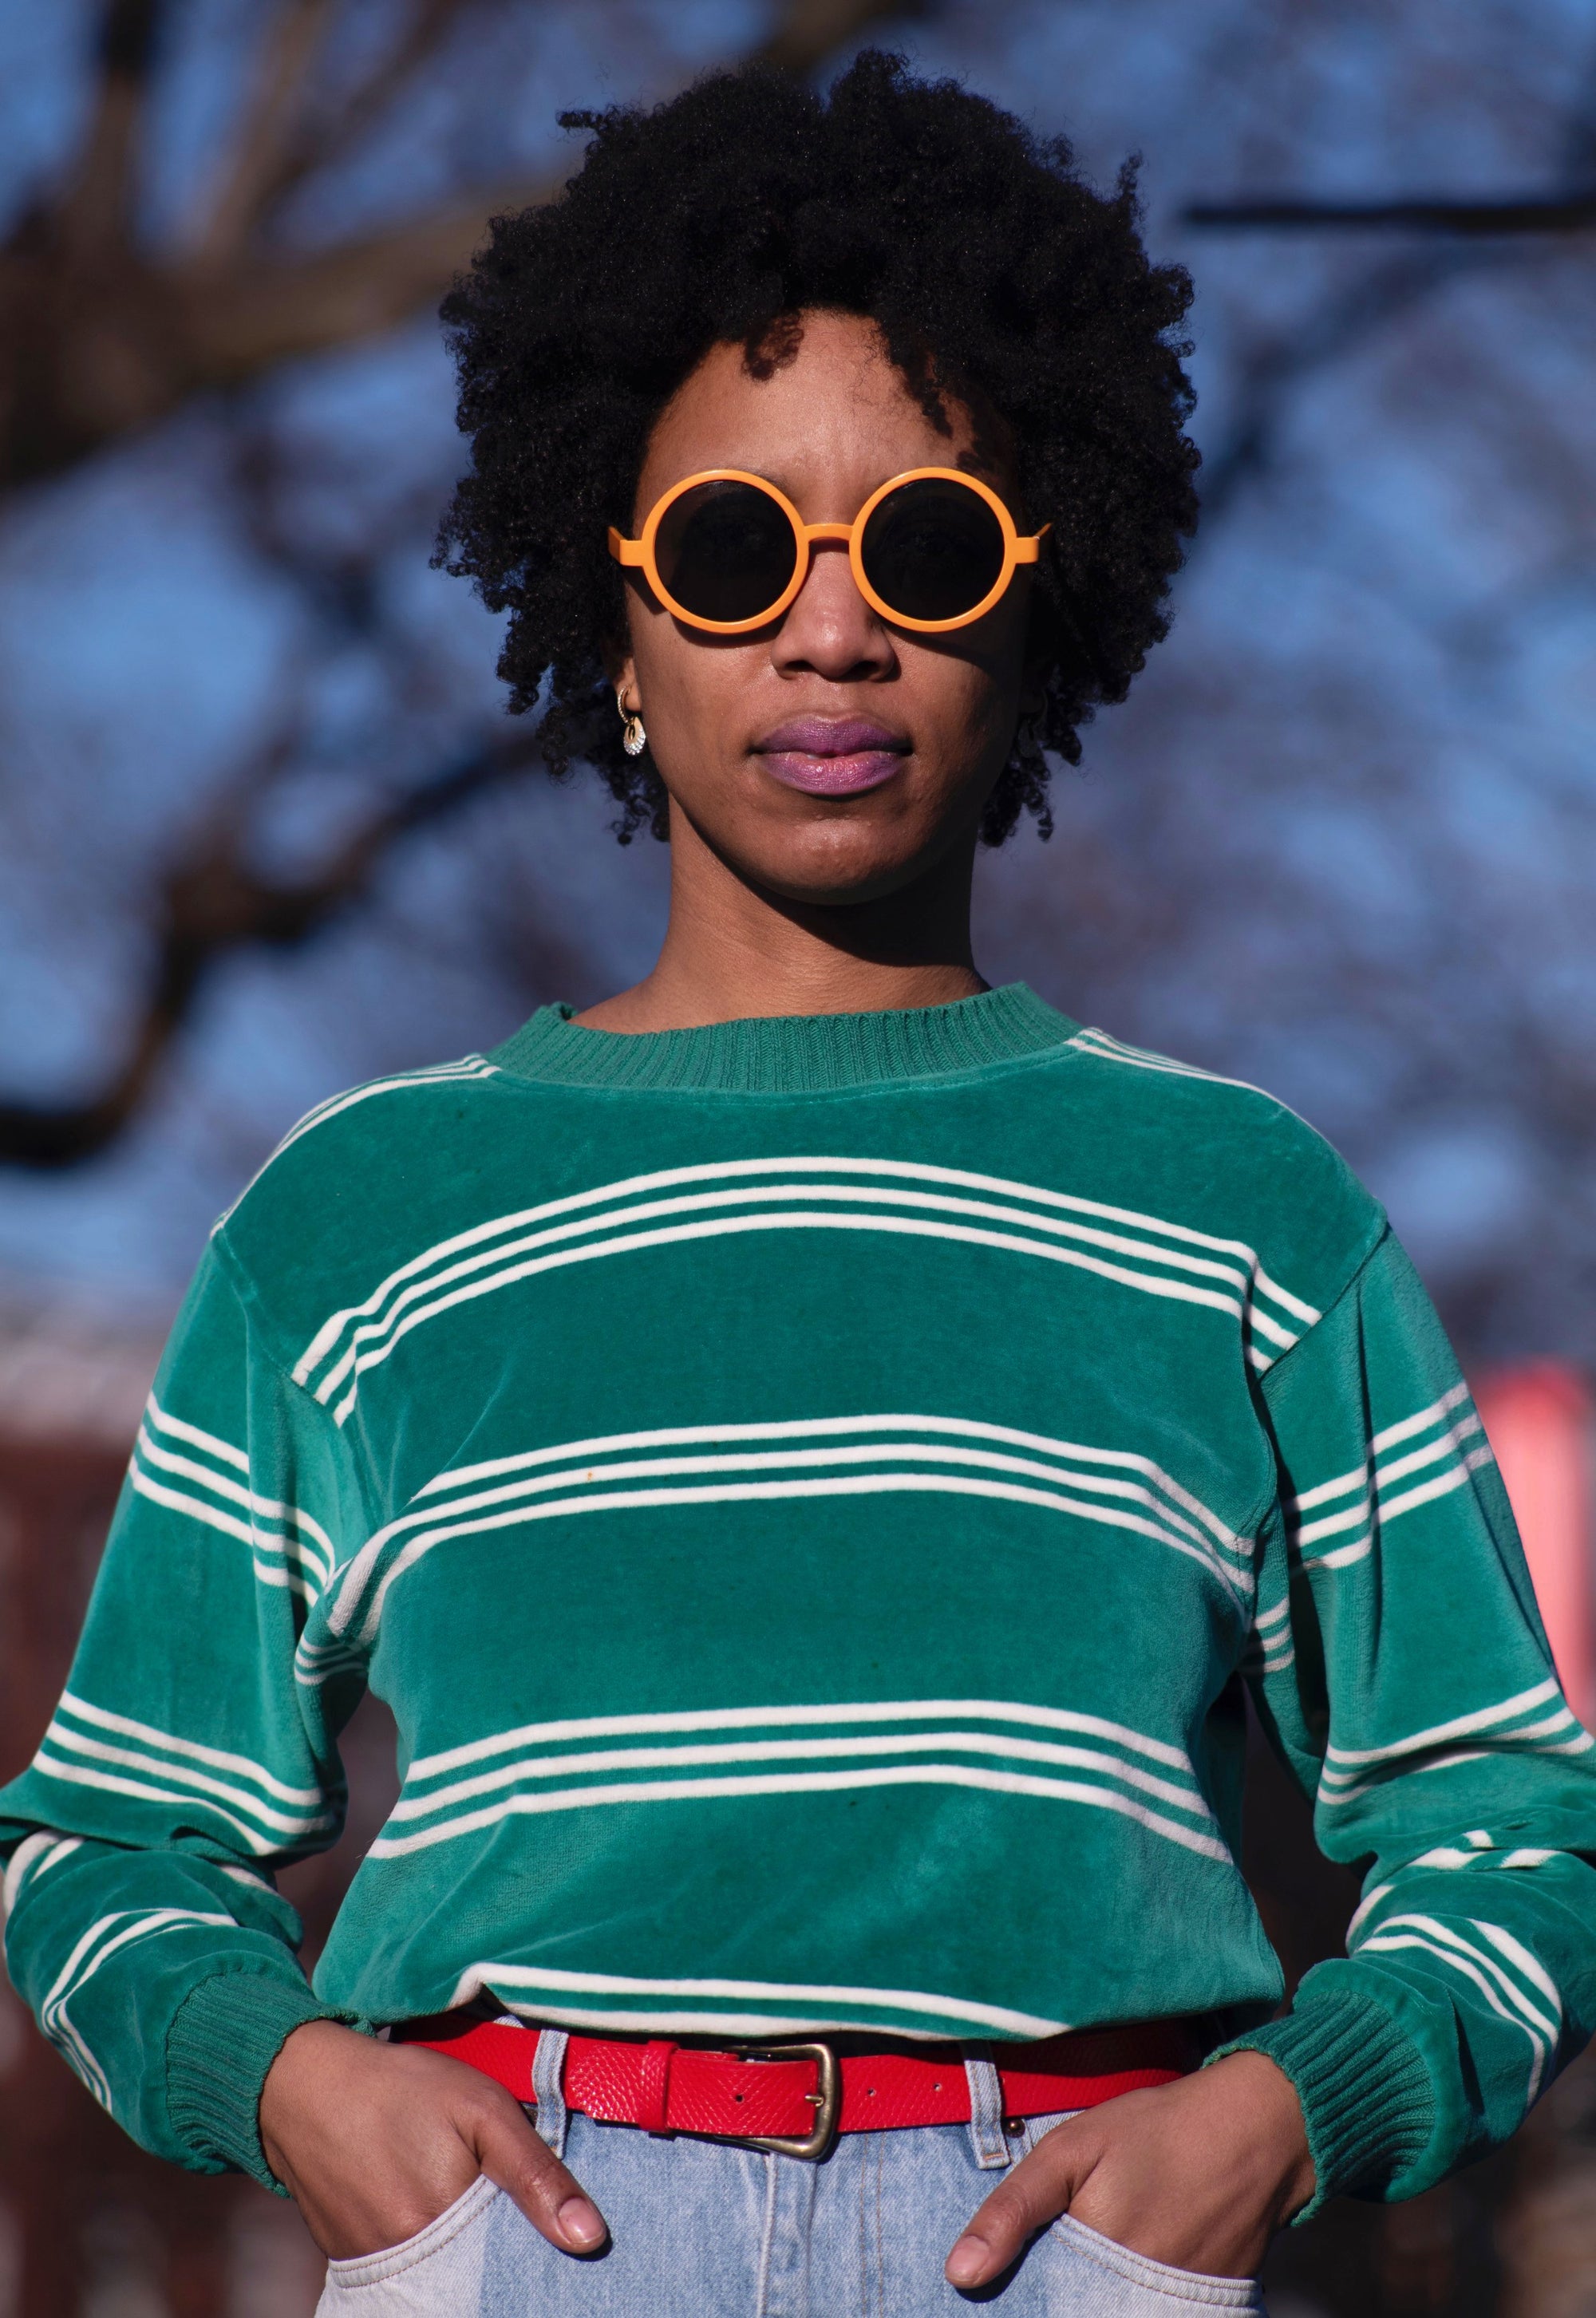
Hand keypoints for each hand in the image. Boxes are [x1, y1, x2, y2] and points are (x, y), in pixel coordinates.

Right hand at [259, 2020, 606, 2260]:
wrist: (302, 2084)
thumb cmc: (398, 2088)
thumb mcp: (482, 2107)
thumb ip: (536, 2171)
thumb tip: (589, 2237)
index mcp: (444, 2225)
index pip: (511, 2267)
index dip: (534, 2250)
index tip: (553, 2237)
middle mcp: (407, 2260)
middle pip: (475, 2279)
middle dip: (498, 2256)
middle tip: (505, 2214)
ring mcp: (373, 2264)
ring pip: (440, 2275)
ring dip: (463, 2254)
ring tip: (465, 2207)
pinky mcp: (349, 2259)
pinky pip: (405, 2269)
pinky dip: (427, 2250)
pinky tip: (431, 2212)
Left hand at [945, 2051, 1314, 2289]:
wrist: (1257, 2131)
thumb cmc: (1157, 2131)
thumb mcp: (1072, 2148)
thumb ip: (1013, 2209)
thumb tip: (959, 2274)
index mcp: (1093, 2265)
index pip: (1038, 2309)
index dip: (1015, 2300)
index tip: (989, 2294)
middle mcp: (1134, 2302)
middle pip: (1073, 2314)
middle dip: (1052, 2299)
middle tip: (1050, 2266)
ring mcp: (1172, 2311)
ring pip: (1107, 2315)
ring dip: (1084, 2299)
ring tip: (1081, 2266)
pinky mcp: (1202, 2311)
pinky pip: (1146, 2314)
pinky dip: (1122, 2301)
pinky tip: (1113, 2275)